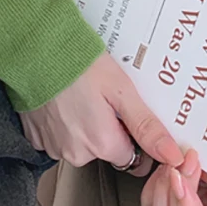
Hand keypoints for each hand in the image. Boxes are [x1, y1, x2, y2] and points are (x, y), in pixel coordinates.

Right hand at [19, 51, 182, 176]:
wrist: (34, 49)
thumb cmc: (77, 63)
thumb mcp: (121, 89)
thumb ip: (146, 125)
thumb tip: (172, 154)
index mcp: (101, 143)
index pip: (131, 156)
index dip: (133, 134)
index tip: (128, 113)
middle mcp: (76, 153)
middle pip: (105, 149)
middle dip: (108, 127)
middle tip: (103, 95)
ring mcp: (53, 147)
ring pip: (81, 143)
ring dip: (84, 123)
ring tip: (82, 92)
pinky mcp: (35, 138)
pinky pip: (58, 136)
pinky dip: (63, 121)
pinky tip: (64, 98)